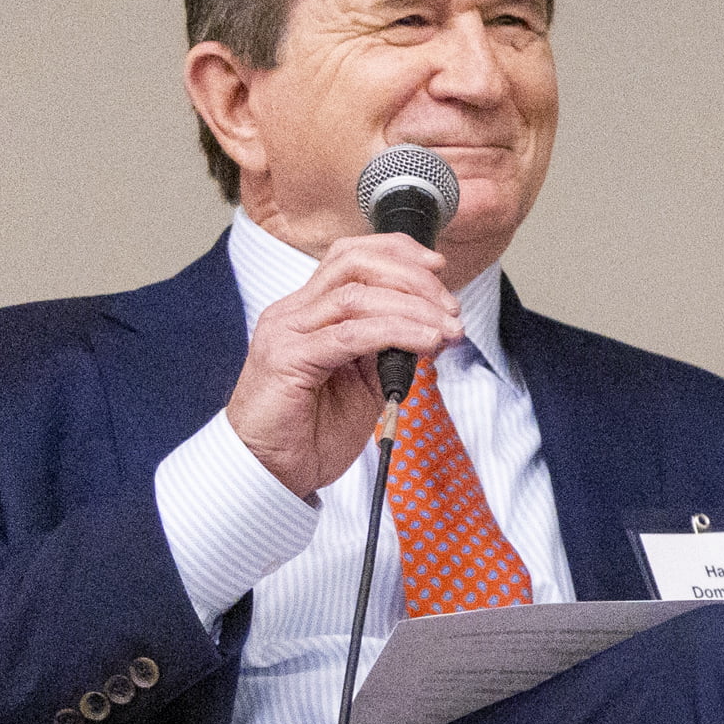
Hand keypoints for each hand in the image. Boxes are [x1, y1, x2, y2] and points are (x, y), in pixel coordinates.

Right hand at [219, 234, 463, 497]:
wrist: (272, 471)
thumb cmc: (311, 431)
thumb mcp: (363, 382)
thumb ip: (388, 350)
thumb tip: (433, 329)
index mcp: (308, 312)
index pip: (349, 258)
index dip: (397, 252)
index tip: (438, 268)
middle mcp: (292, 313)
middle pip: (353, 265)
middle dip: (413, 279)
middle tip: (450, 308)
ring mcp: (286, 332)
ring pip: (354, 296)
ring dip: (413, 307)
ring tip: (447, 328)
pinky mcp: (287, 359)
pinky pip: (349, 335)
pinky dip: (395, 332)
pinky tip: (425, 341)